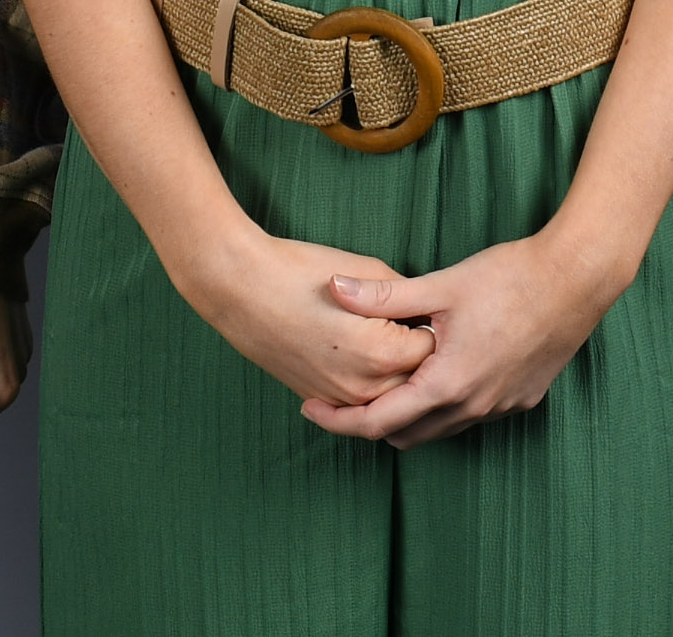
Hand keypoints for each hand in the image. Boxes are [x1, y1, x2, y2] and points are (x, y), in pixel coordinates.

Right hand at [168, 228, 437, 409]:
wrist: (240, 287)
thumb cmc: (301, 271)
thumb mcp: (367, 271)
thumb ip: (405, 297)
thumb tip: (427, 310)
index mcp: (383, 353)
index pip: (433, 348)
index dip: (432, 324)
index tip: (429, 308)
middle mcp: (365, 386)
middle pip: (417, 379)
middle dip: (420, 354)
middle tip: (414, 321)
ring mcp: (340, 397)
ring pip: (390, 397)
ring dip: (399, 374)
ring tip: (391, 336)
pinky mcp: (319, 397)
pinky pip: (361, 402)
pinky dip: (371, 384)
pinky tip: (364, 353)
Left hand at [299, 232, 624, 448]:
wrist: (577, 279)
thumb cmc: (511, 277)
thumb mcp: (441, 285)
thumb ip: (384, 295)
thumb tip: (333, 288)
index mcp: (447, 383)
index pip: (378, 423)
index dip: (338, 420)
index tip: (310, 408)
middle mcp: (473, 406)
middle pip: (406, 435)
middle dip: (370, 421)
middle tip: (344, 394)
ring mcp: (500, 407)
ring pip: (440, 428)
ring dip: (409, 415)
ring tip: (386, 383)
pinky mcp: (522, 399)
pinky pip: (471, 415)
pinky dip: (445, 405)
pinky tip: (438, 372)